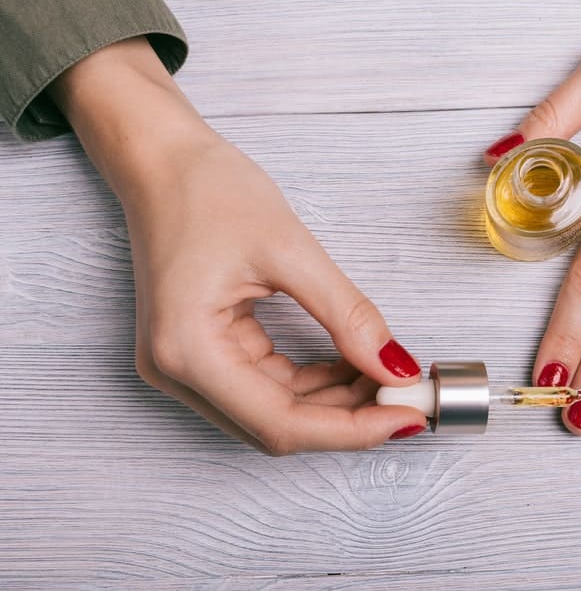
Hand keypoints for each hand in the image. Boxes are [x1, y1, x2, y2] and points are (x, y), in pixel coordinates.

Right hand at [49, 38, 427, 452]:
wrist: (161, 160)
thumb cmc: (207, 190)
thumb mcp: (290, 250)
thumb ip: (347, 315)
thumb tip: (394, 365)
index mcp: (188, 350)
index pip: (281, 422)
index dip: (351, 430)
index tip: (406, 415)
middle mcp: (178, 371)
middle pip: (277, 426)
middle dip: (349, 418)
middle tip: (408, 397)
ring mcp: (186, 366)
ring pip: (275, 411)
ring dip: (335, 402)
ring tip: (388, 377)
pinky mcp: (201, 353)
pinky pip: (266, 387)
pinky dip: (314, 383)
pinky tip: (353, 365)